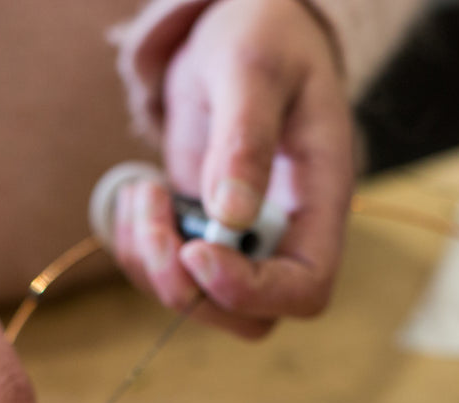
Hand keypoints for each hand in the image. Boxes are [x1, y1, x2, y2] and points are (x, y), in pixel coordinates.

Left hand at [113, 0, 353, 337]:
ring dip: (153, 266)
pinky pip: (167, 277)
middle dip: (188, 289)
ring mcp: (243, 245)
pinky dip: (138, 251)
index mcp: (321, 203)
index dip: (251, 291)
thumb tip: (230, 216)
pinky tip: (138, 195)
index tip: (198, 251)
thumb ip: (247, 139)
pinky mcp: (202, 238)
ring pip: (201, 307)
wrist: (242, 29)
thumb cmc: (265, 37)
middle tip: (154, 219)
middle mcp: (286, 238)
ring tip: (142, 193)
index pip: (306, 289)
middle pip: (250, 318)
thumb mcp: (255, 69)